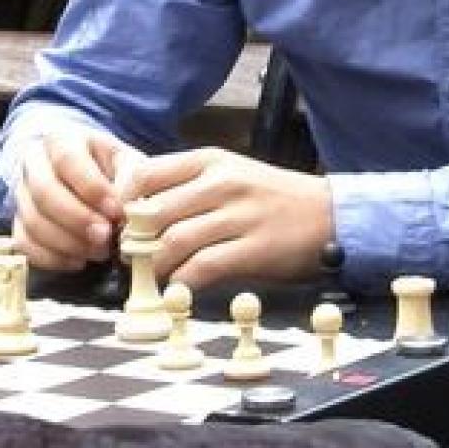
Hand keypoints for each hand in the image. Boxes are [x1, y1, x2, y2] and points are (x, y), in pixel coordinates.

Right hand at [12, 131, 145, 271]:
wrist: (87, 179)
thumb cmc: (109, 170)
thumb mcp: (127, 162)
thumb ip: (133, 177)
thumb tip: (128, 202)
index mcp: (61, 140)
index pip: (67, 159)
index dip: (91, 187)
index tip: (116, 210)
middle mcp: (34, 164)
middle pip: (44, 191)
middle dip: (77, 219)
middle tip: (105, 236)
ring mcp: (23, 194)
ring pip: (33, 221)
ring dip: (68, 242)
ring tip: (99, 251)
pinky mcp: (19, 222)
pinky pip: (24, 244)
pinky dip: (52, 258)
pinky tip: (79, 261)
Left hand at [118, 147, 332, 289]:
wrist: (331, 215)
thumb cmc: (272, 198)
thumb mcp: (230, 174)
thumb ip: (188, 186)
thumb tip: (138, 209)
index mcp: (211, 160)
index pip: (146, 173)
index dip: (123, 201)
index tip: (117, 222)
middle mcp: (222, 183)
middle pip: (154, 211)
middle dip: (133, 240)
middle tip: (127, 257)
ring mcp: (240, 216)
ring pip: (174, 241)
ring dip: (154, 265)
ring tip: (151, 275)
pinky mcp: (254, 249)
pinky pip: (204, 267)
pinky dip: (183, 281)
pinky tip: (179, 288)